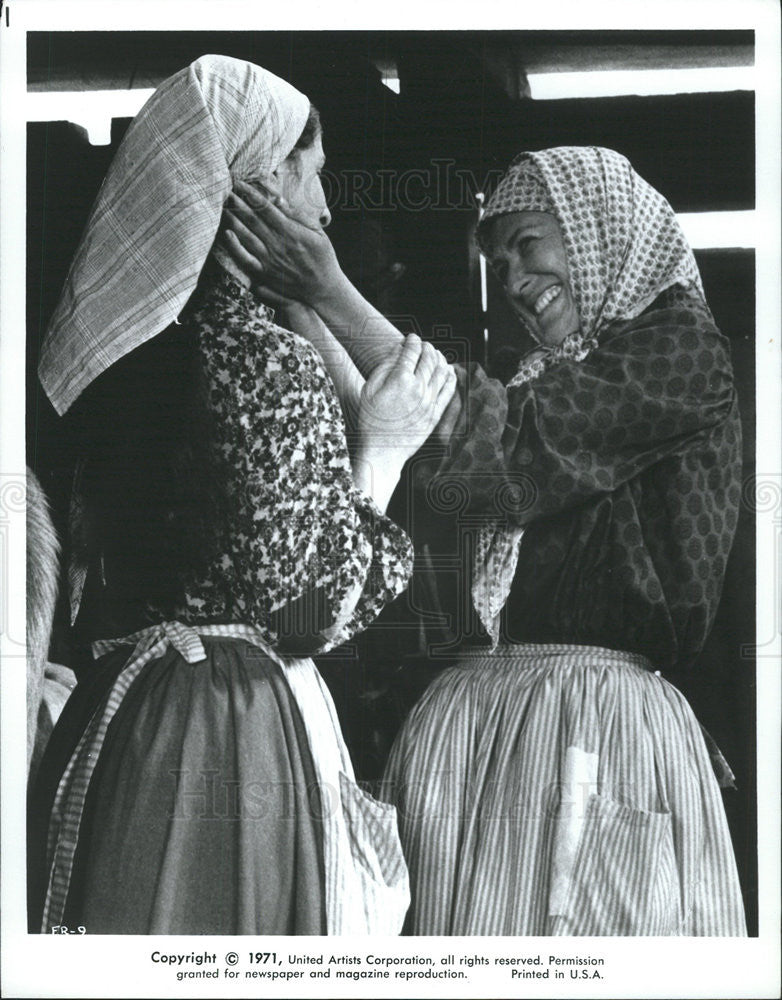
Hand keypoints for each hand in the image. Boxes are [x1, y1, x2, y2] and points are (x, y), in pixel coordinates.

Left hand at [221, 180, 343, 307]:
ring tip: (224, 208)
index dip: (251, 194)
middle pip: (253, 219)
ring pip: (247, 236)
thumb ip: (298, 216)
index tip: (240, 184)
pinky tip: (227, 234)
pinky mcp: (265, 274)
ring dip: (234, 220)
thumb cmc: (323, 258)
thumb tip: (278, 200)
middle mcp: (278, 244)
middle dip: (238, 204)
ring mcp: (270, 259)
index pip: (266, 208)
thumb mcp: (318, 233)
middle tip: (227, 192)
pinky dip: (235, 247)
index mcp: (291, 231)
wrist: (323, 289)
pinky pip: (246, 259)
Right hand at [357, 334, 455, 464]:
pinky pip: (449, 390)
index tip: (411, 338)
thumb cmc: (370, 419)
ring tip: (435, 354)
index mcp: (400, 379)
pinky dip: (450, 377)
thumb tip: (399, 348)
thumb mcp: (370, 389)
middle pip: (429, 359)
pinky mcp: (435, 414)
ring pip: (441, 372)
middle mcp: (418, 388)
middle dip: (427, 348)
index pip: (412, 351)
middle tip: (423, 345)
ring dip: (440, 359)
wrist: (382, 450)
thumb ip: (386, 366)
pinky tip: (449, 371)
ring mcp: (429, 402)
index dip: (412, 341)